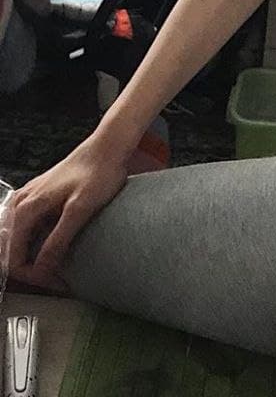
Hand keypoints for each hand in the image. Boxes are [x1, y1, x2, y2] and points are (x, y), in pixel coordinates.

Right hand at [6, 137, 130, 292]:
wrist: (108, 146)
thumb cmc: (98, 172)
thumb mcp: (80, 209)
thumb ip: (58, 239)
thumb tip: (41, 269)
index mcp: (25, 210)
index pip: (14, 260)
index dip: (35, 277)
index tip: (58, 283)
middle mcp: (20, 205)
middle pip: (13, 253)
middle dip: (34, 271)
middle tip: (59, 280)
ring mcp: (28, 200)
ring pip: (20, 243)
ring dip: (35, 259)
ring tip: (60, 268)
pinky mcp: (39, 199)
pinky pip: (30, 230)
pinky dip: (40, 244)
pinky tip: (59, 248)